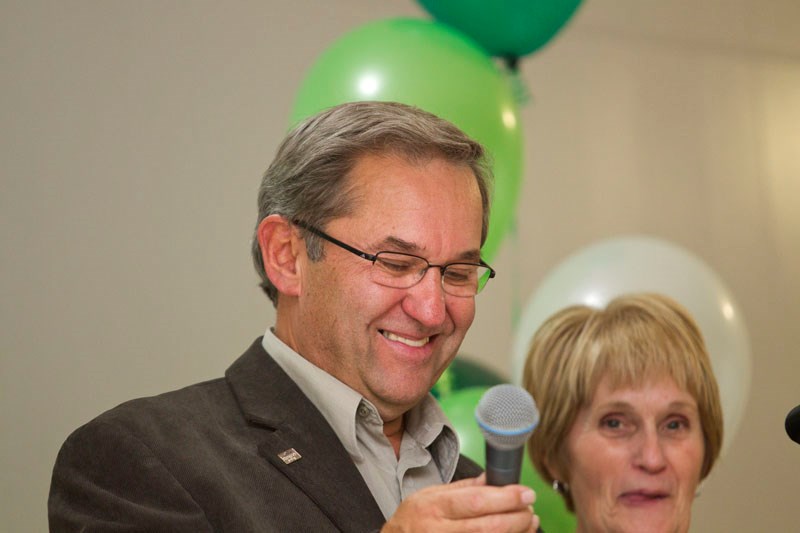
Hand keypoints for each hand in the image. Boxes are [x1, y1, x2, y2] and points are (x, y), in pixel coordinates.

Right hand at [382, 474, 539, 532]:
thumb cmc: (414, 519)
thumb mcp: (431, 495)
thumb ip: (464, 489)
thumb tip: (495, 479)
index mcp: (433, 507)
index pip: (475, 502)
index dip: (505, 498)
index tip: (525, 493)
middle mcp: (438, 531)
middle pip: (486, 527)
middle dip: (515, 518)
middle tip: (530, 509)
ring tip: (529, 523)